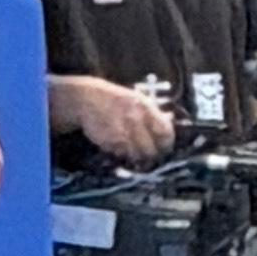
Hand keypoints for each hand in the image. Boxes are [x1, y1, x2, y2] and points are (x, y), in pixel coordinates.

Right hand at [53, 73, 174, 160]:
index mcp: (145, 109)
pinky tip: (119, 143)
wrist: (88, 99)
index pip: (165, 133)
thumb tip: (169, 124)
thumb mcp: (138, 100)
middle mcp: (134, 122)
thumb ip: (153, 113)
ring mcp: (120, 134)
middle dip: (152, 155)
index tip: (165, 147)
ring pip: (136, 156)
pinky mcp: (108, 143)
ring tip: (134, 149)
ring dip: (137, 156)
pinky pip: (121, 155)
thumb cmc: (116, 99)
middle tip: (151, 154)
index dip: (167, 143)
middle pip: (151, 150)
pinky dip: (122, 153)